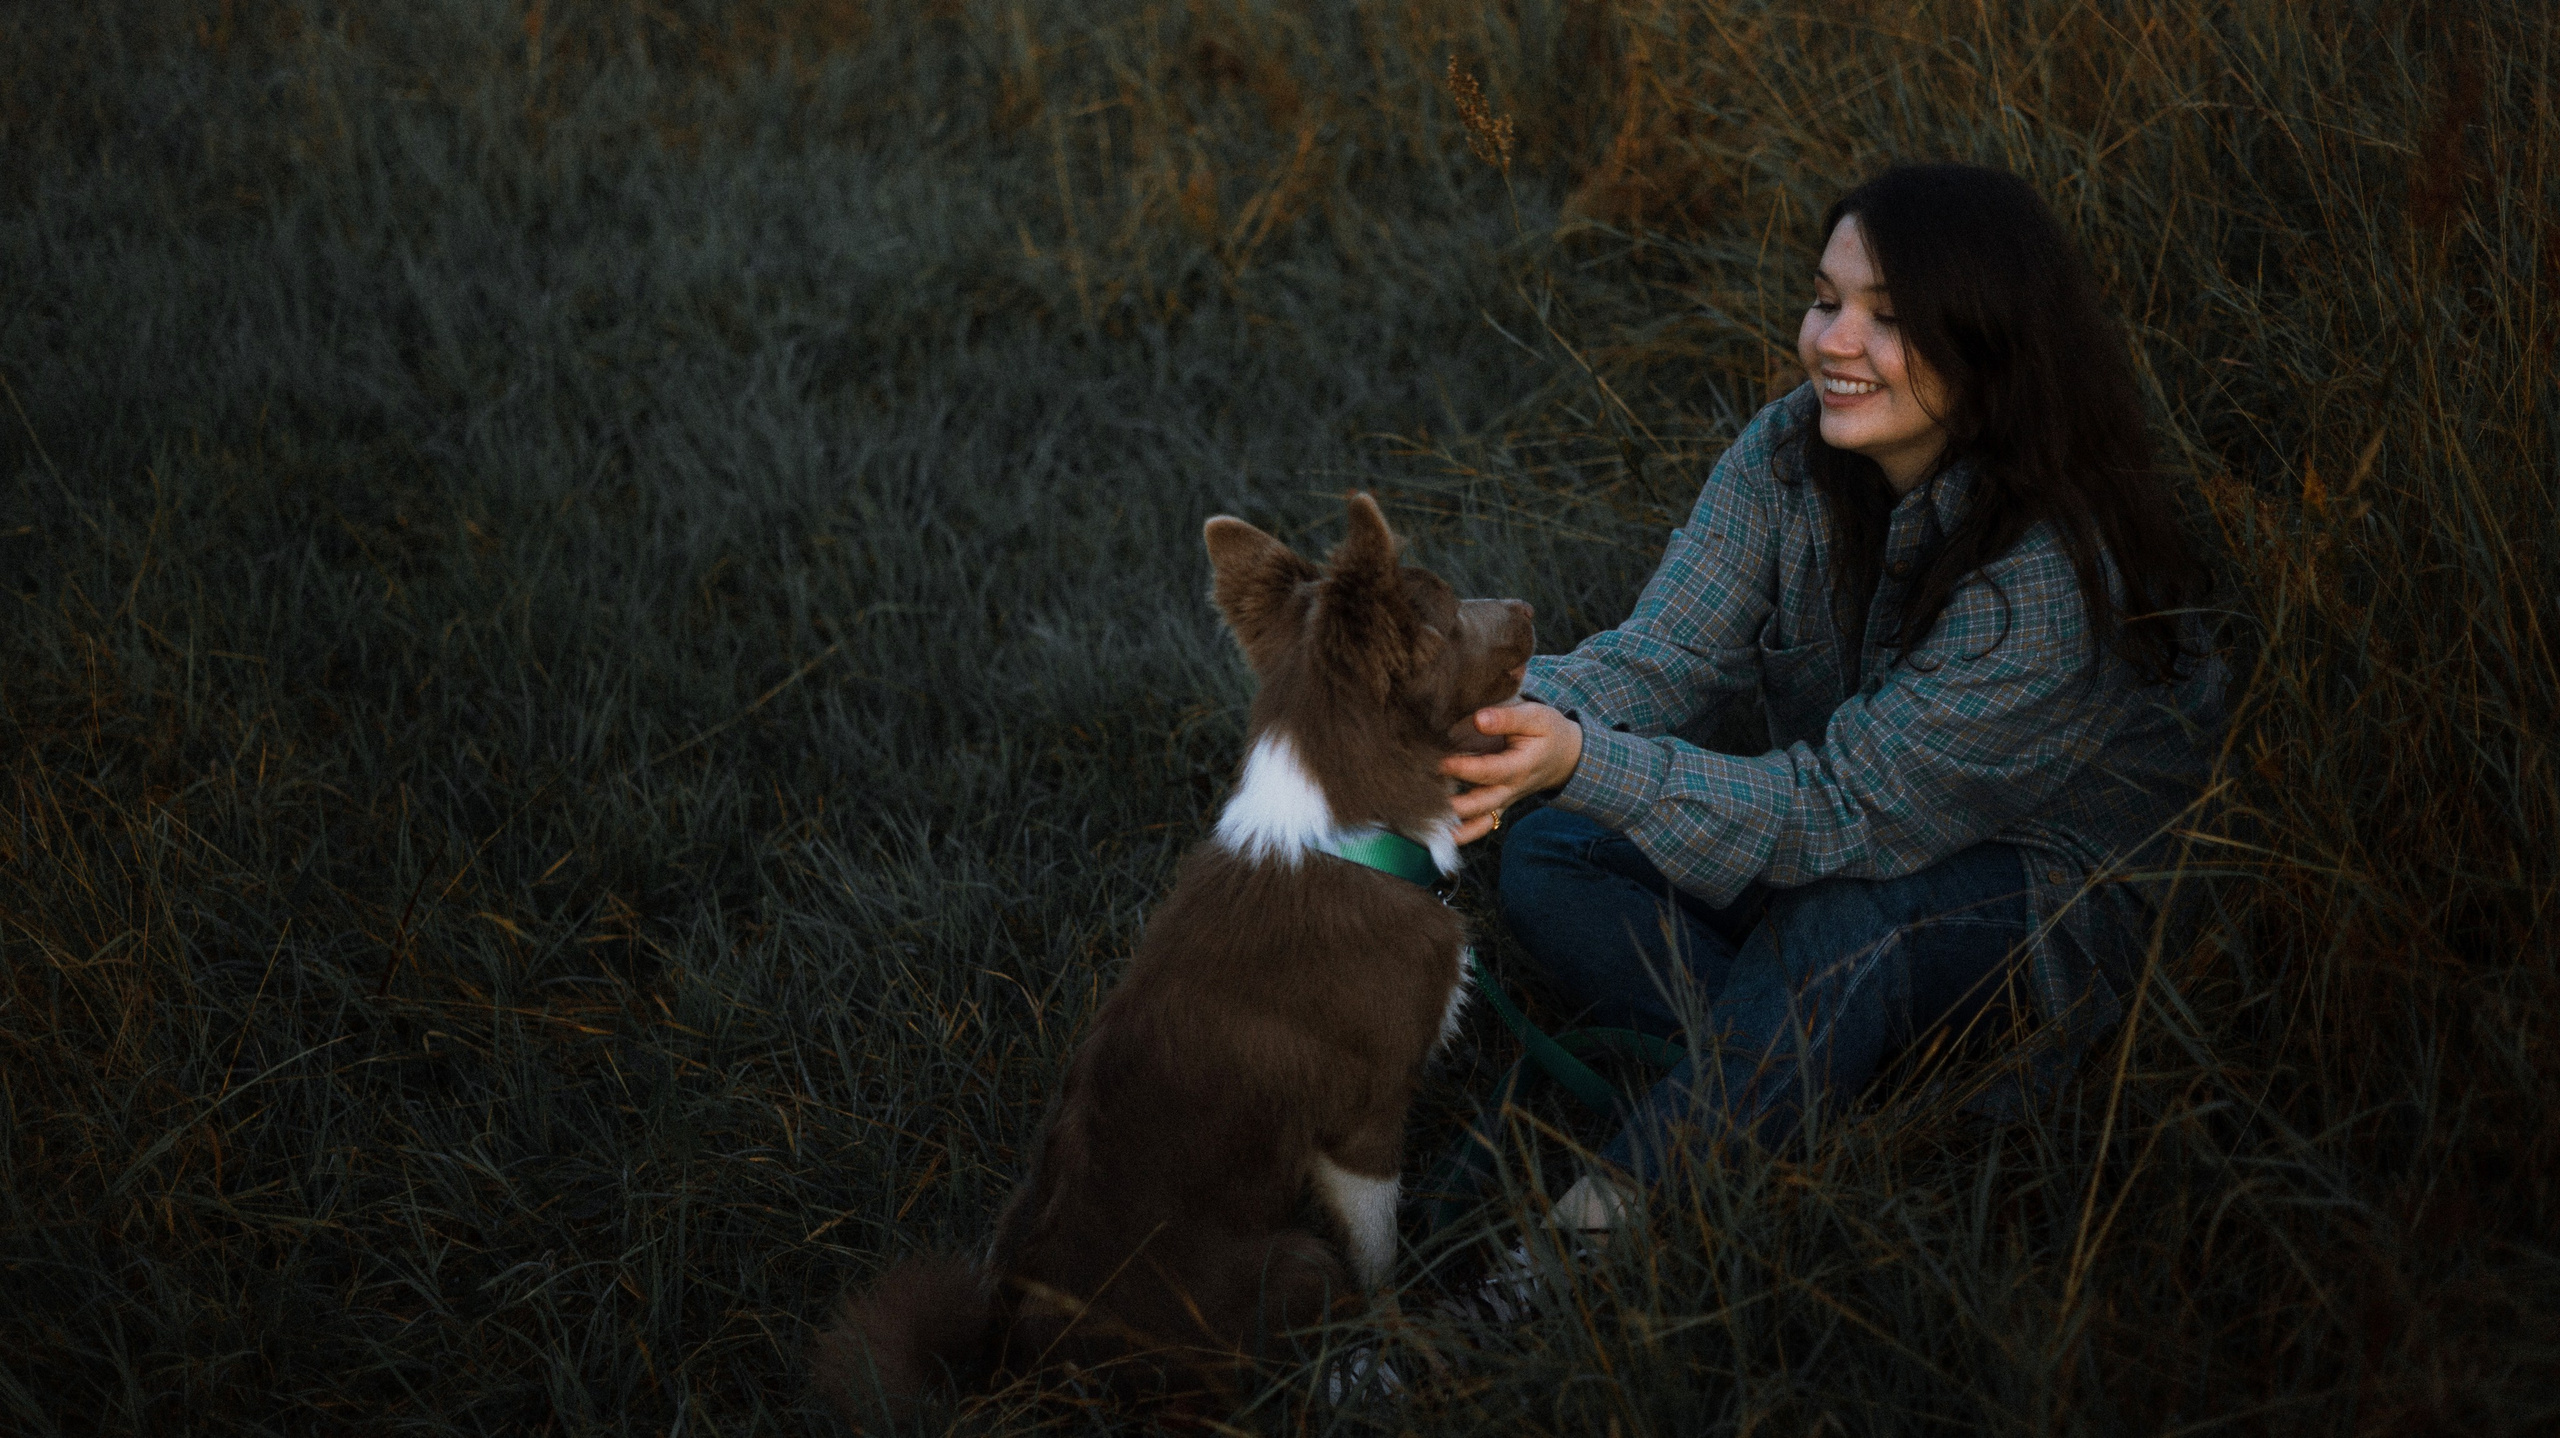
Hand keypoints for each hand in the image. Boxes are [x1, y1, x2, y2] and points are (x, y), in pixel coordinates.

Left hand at [1440, 700, 1583, 844]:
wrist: (1564, 756)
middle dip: (1453, 804)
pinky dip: (1460, 834)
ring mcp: (1502, 801)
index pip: (1489, 771)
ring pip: (1478, 823)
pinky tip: (1436, 836)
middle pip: (1481, 804)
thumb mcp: (1535, 717)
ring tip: (1427, 826)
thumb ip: (1507, 718)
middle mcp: (1510, 790)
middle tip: (1424, 797)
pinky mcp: (1495, 806)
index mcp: (1519, 767)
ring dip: (1453, 827)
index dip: (1464, 769)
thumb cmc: (1546, 732)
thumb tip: (1479, 719)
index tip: (1440, 763)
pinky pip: (1479, 827)